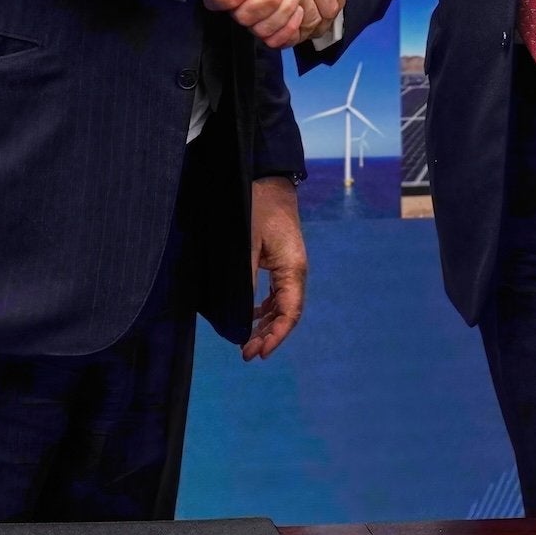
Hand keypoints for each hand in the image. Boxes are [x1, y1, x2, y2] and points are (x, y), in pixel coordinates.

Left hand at [244, 176, 307, 360]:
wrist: (267, 180)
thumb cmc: (257, 208)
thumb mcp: (247, 245)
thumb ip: (246, 281)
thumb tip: (240, 315)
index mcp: (293, 268)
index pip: (290, 313)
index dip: (276, 336)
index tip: (258, 353)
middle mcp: (295, 271)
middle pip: (286, 313)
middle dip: (268, 336)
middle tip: (246, 354)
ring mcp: (289, 266)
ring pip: (282, 305)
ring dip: (266, 324)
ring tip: (247, 342)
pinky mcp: (280, 261)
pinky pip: (276, 293)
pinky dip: (265, 309)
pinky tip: (251, 316)